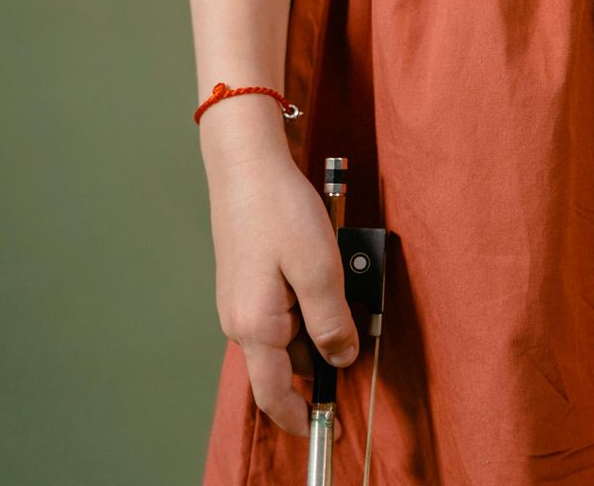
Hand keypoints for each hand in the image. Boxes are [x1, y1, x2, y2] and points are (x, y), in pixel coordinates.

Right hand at [205, 147, 359, 434]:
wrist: (246, 165)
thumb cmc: (278, 211)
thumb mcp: (319, 270)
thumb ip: (332, 322)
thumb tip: (341, 358)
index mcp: (255, 327)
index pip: (274, 394)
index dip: (300, 418)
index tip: (325, 428)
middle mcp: (240, 321)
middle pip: (286, 364)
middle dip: (322, 356)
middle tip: (354, 325)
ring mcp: (241, 301)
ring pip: (287, 333)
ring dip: (317, 322)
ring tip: (339, 281)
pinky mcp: (248, 281)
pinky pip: (282, 308)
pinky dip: (307, 300)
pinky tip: (323, 269)